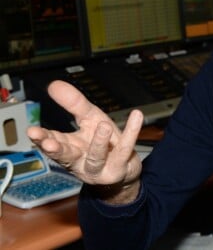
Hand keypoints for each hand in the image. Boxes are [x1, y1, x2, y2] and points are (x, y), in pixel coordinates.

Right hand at [27, 80, 143, 203]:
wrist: (125, 169)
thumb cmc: (104, 144)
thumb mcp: (89, 119)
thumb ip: (73, 104)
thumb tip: (54, 84)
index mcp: (69, 148)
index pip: (52, 143)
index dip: (42, 139)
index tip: (32, 132)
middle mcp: (81, 161)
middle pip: (66, 156)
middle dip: (57, 150)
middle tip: (50, 143)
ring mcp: (100, 168)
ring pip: (96, 157)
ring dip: (98, 143)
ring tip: (103, 126)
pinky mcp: (119, 169)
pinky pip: (125, 149)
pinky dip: (131, 132)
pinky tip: (137, 116)